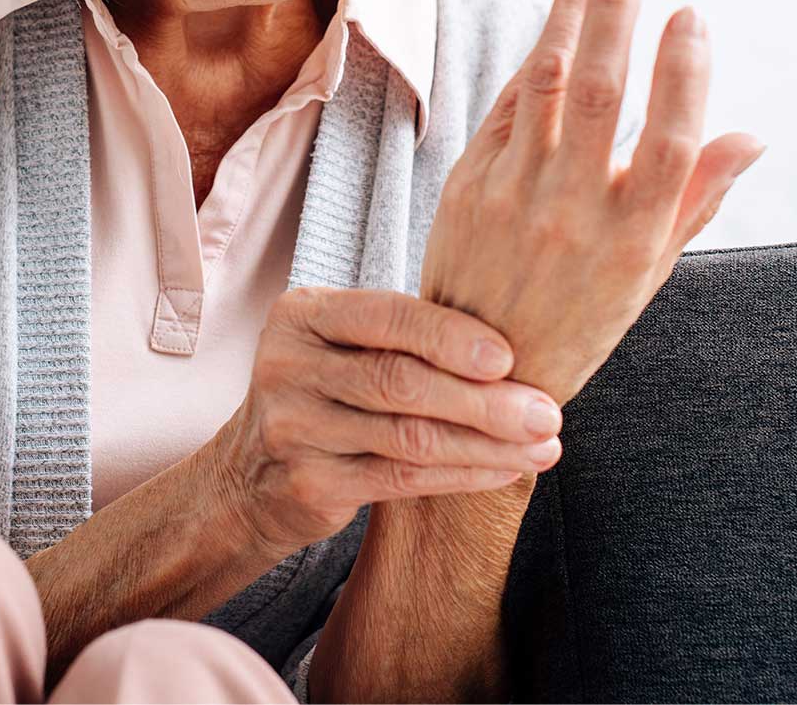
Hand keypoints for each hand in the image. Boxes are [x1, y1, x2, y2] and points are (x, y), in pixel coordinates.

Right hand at [209, 287, 565, 558]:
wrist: (250, 472)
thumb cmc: (324, 391)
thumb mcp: (341, 345)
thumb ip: (404, 336)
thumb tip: (514, 344)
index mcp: (302, 313)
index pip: (387, 317)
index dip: (452, 337)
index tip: (512, 358)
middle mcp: (289, 364)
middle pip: (400, 381)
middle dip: (483, 399)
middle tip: (546, 411)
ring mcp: (294, 427)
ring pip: (409, 436)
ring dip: (486, 443)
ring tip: (541, 446)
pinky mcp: (309, 482)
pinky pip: (402, 478)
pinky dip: (462, 474)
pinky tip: (502, 470)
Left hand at [420, 0, 766, 406]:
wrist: (477, 366)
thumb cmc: (580, 318)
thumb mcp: (649, 276)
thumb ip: (695, 202)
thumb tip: (750, 134)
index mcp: (632, 240)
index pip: (667, 142)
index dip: (683, 74)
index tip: (689, 15)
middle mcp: (570, 213)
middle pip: (597, 93)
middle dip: (612, 11)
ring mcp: (513, 196)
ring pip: (541, 85)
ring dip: (564, 13)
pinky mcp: (469, 185)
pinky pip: (505, 108)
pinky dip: (531, 60)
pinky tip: (554, 19)